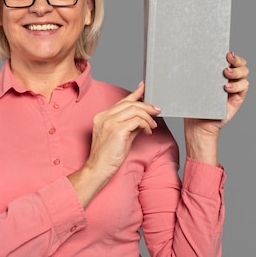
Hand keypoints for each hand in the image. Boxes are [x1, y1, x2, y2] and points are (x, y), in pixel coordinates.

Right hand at [69, 82, 160, 206]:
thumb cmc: (108, 156)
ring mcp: (109, 123)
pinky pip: (137, 121)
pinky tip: (148, 132)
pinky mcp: (116, 131)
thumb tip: (144, 119)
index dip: (135, 93)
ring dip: (148, 117)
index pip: (122, 101)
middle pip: (130, 103)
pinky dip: (146, 125)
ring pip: (135, 110)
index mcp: (102, 116)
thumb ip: (130, 125)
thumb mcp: (120, 137)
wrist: (98, 169)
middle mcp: (104, 117)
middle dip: (147, 106)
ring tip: (152, 126)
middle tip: (157, 111)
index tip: (144, 87)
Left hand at [184, 51, 249, 162]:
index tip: (225, 52)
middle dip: (236, 59)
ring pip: (244, 73)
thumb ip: (187, 74)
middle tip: (227, 60)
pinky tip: (227, 88)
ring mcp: (234, 87)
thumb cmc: (191, 104)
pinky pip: (244, 87)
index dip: (230, 53)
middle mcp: (228, 77)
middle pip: (241, 63)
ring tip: (225, 74)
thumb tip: (172, 61)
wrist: (197, 124)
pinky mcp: (237, 97)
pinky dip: (238, 85)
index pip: (229, 58)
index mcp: (217, 72)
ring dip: (237, 71)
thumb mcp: (188, 87)